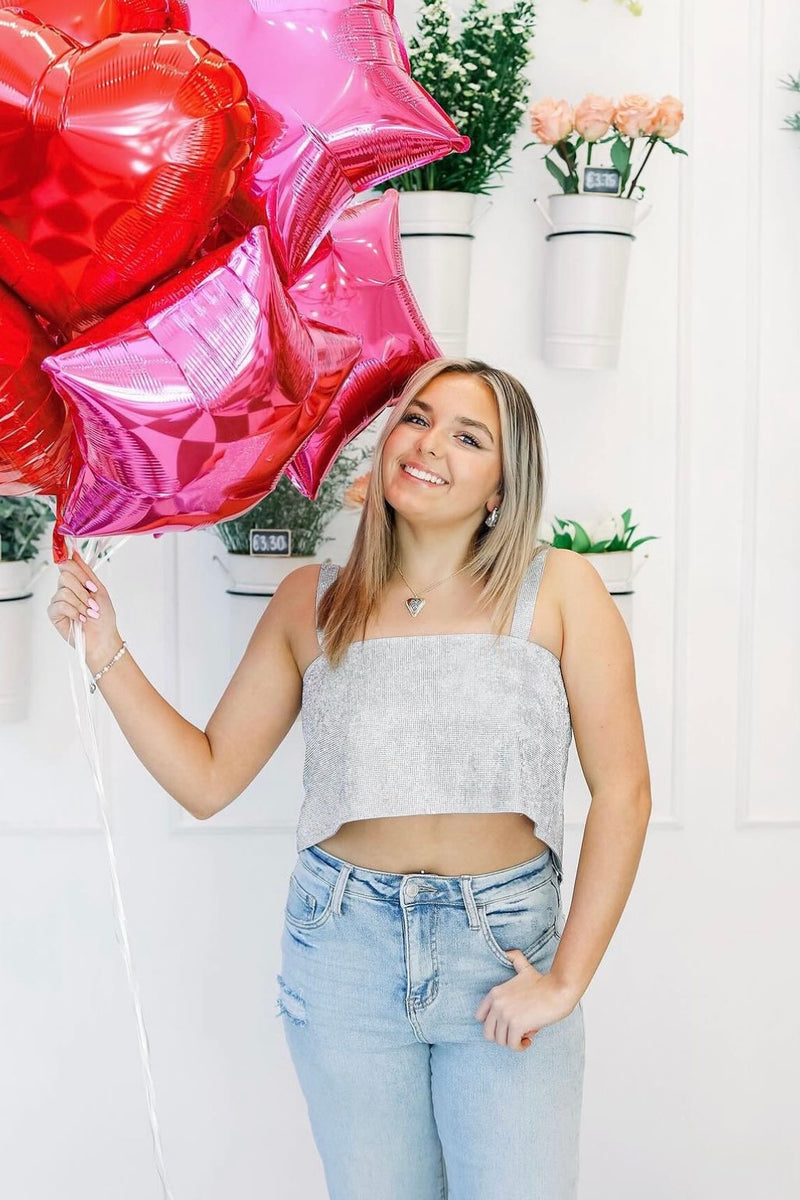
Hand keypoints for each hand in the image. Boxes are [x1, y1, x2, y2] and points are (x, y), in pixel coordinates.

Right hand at [47, 548, 120, 667]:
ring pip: (63, 591)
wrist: (103, 638)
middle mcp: (65, 588)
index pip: (67, 564)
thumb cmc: (104, 616)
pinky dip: (74, 612)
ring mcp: (58, 600)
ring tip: (89, 614)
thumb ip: (86, 572)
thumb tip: (75, 554)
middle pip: (65, 576)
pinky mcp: (53, 613)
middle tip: (93, 603)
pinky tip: (81, 619)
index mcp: (76, 581)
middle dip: (83, 590)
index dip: (77, 569)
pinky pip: (59, 605)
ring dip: (81, 604)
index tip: (90, 583)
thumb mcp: (99, 590)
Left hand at [474, 949, 577, 1051]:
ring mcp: (505, 1014)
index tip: (506, 1025)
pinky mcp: (516, 1025)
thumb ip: (514, 959)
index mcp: (495, 993)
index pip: (479, 1017)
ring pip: (501, 1041)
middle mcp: (496, 1004)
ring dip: (513, 1042)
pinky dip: (520, 1046)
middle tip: (516, 1033)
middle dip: (502, 1036)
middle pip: (488, 1033)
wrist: (558, 989)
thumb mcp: (524, 968)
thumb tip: (508, 952)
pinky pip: (512, 1045)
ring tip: (525, 1035)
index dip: (493, 1024)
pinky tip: (528, 1041)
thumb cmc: (543, 982)